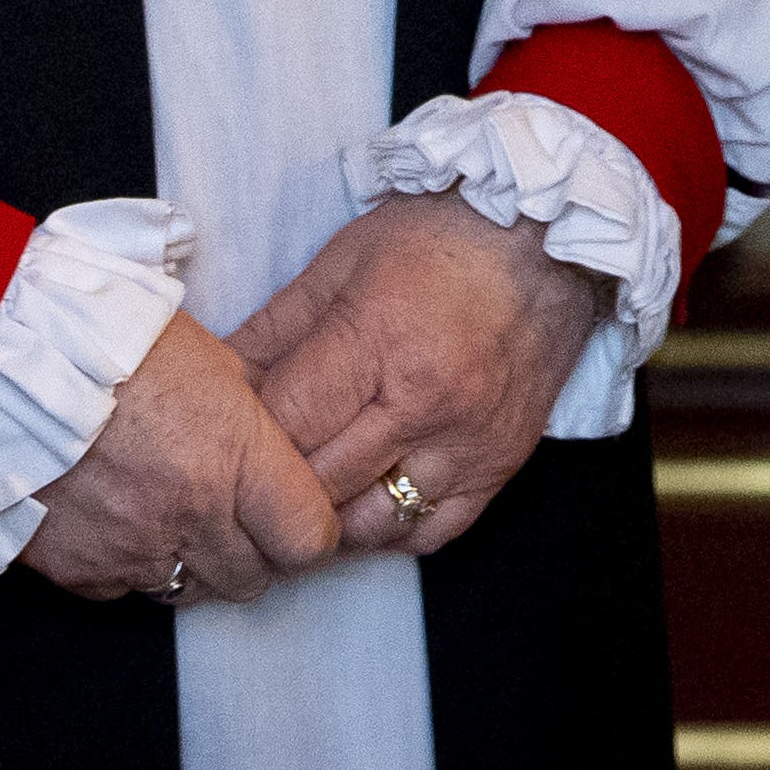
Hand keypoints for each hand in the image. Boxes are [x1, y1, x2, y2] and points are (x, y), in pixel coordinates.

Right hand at [21, 310, 342, 603]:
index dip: (308, 530)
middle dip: (250, 551)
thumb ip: (252, 419)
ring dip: (190, 559)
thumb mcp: (211, 360)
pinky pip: (125, 589)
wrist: (3, 359)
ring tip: (167, 509)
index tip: (293, 512)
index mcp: (232, 458)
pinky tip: (115, 517)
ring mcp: (130, 550)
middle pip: (252, 578)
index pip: (307, 539)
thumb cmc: (110, 341)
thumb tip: (280, 448)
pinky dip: (129, 564)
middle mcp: (188, 515)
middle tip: (228, 511)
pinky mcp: (78, 571)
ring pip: (190, 589)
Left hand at [228, 192, 616, 559]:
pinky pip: (430, 533)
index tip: (229, 431)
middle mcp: (427, 404)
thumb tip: (217, 380)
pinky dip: (388, 530)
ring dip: (327, 516)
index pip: (288, 424)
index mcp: (380, 340)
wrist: (551, 240)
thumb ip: (276, 329)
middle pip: (321, 483)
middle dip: (276, 482)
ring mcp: (468, 443)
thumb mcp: (344, 260)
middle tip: (252, 472)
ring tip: (306, 490)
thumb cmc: (444, 237)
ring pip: (370, 523)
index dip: (246, 434)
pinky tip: (364, 501)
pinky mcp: (500, 466)